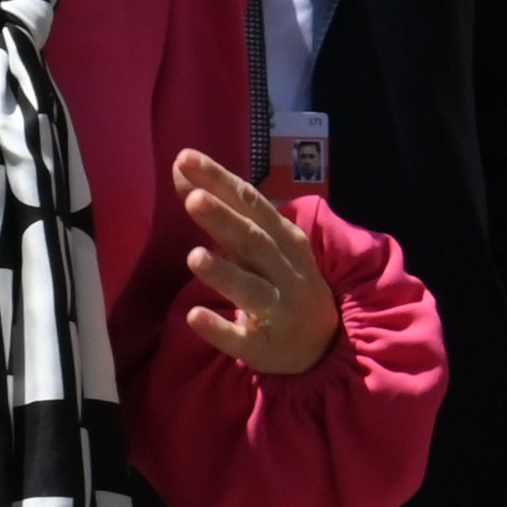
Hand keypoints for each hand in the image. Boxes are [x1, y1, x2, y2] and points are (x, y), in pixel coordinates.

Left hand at [169, 151, 341, 380]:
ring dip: (225, 273)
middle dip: (225, 220)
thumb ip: (225, 211)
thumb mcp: (263, 245)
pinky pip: (242, 338)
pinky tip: (195, 317)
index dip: (222, 181)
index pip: (252, 204)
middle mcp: (287, 271)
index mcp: (286, 240)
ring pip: (252, 289)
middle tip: (195, 199)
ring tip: (194, 256)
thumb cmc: (285, 283)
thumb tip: (182, 168)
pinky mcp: (264, 347)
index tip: (187, 159)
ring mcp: (279, 310)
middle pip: (254, 242)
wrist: (324, 344)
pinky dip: (220, 329)